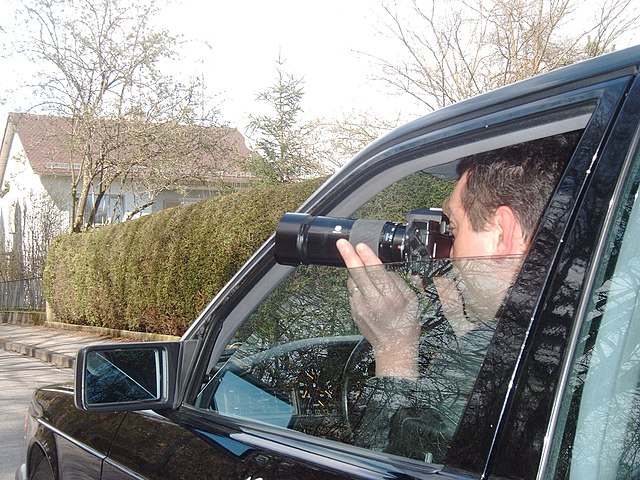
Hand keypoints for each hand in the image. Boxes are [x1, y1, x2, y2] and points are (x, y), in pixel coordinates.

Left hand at [336, 239, 419, 379]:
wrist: (394, 348)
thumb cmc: (406, 323)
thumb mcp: (412, 300)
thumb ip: (399, 282)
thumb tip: (384, 268)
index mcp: (391, 298)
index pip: (377, 273)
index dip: (368, 258)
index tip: (361, 246)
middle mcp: (374, 303)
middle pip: (358, 275)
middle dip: (349, 256)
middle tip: (341, 243)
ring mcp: (361, 308)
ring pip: (353, 281)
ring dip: (355, 272)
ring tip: (366, 273)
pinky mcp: (353, 312)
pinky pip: (352, 291)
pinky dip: (357, 286)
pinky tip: (367, 291)